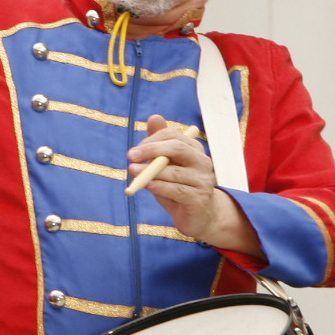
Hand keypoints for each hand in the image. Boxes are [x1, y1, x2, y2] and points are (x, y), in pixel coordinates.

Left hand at [129, 115, 262, 257]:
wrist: (197, 218)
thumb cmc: (176, 187)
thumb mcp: (164, 166)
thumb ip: (158, 144)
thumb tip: (154, 117)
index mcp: (194, 150)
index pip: (173, 136)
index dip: (151, 140)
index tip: (134, 151)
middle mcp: (202, 162)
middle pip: (178, 148)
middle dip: (151, 150)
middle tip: (130, 155)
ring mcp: (204, 181)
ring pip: (174, 172)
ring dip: (150, 171)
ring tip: (133, 171)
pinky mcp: (200, 199)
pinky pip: (177, 190)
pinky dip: (159, 186)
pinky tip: (146, 185)